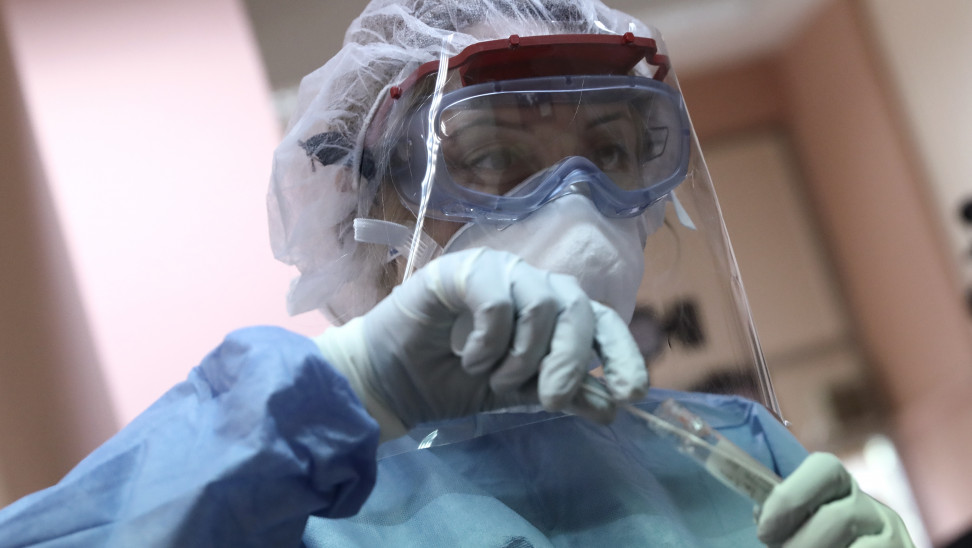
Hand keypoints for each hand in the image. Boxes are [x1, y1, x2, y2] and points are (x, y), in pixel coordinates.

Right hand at [317, 248, 647, 439]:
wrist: (396, 380)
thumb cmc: (456, 381)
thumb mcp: (519, 394)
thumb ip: (564, 395)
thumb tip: (612, 408)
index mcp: (554, 313)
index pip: (604, 320)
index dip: (622, 353)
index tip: (631, 393)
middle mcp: (534, 284)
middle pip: (578, 310)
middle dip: (569, 360)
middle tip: (549, 397)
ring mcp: (502, 271)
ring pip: (542, 305)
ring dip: (520, 356)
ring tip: (492, 376)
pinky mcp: (467, 268)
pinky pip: (499, 302)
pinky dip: (487, 340)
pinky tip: (467, 356)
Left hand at [757, 452, 914, 546]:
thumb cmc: (819, 542)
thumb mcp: (804, 525)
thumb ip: (787, 515)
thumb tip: (762, 516)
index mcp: (841, 487)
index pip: (824, 468)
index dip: (790, 497)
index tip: (765, 530)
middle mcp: (872, 506)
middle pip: (837, 518)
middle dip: (800, 543)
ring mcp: (894, 536)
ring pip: (854, 546)